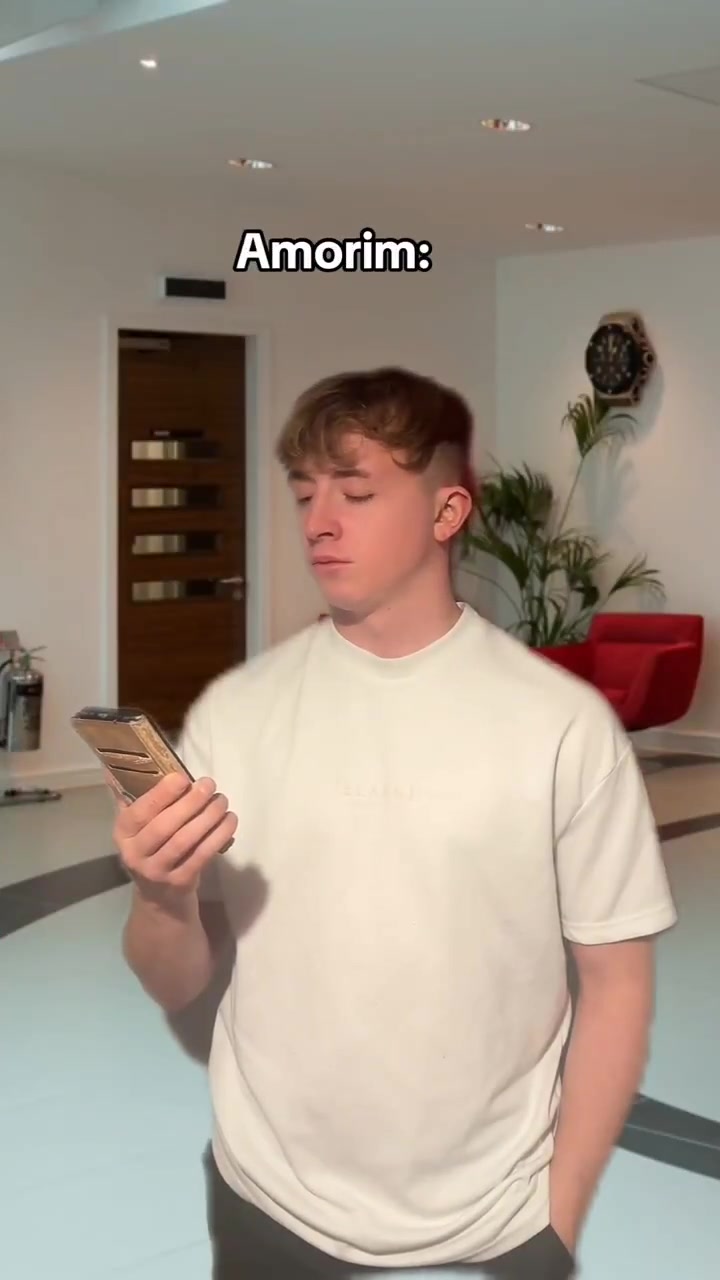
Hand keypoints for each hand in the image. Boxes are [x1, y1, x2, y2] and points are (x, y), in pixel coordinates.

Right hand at [110, 770, 237, 911]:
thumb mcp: (136, 828)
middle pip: (164, 825)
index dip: (161, 794)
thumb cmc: (151, 850)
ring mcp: (157, 872)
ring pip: (185, 840)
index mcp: (123, 834)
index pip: (139, 812)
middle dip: (190, 802)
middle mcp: (135, 854)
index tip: (182, 777)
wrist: (160, 900)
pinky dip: (218, 836)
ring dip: (208, 817)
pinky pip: (202, 855)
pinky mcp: (180, 883)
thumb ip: (129, 797)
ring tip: (222, 801)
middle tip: (209, 784)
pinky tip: (229, 821)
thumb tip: (112, 764)